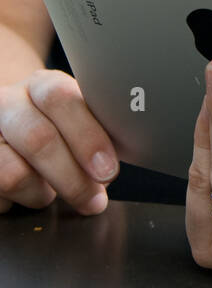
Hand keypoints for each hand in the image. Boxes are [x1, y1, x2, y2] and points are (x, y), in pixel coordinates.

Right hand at [0, 69, 117, 215]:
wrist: (10, 124)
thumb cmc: (58, 126)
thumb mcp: (80, 118)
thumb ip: (100, 130)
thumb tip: (124, 159)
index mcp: (42, 85)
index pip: (62, 99)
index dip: (87, 137)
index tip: (108, 169)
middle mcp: (8, 103)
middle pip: (38, 139)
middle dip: (73, 178)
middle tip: (94, 199)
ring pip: (13, 173)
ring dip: (43, 193)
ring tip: (54, 192)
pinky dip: (19, 202)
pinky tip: (31, 192)